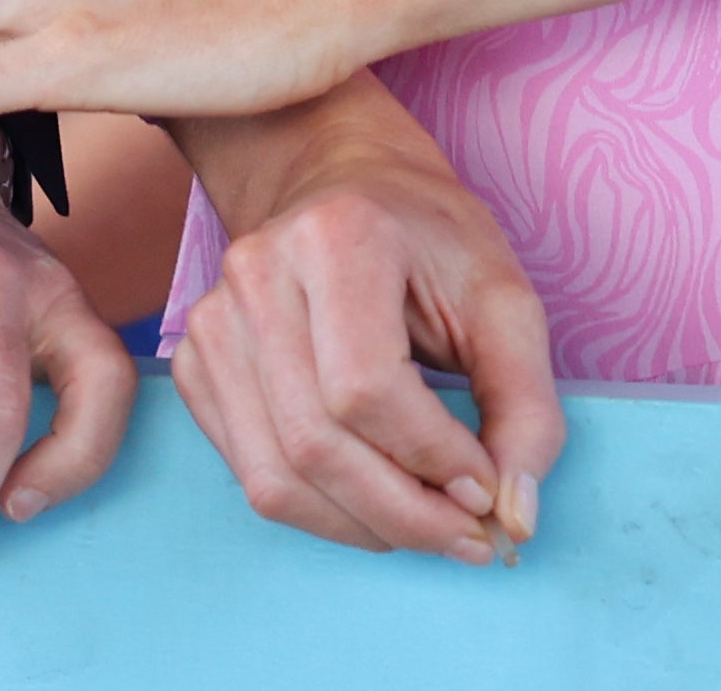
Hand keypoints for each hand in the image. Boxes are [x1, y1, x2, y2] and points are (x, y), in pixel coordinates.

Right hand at [169, 75, 557, 560]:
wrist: (342, 183)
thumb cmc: (430, 241)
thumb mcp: (506, 302)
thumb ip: (526, 408)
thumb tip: (515, 517)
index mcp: (337, 237)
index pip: (367, 388)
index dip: (433, 459)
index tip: (489, 491)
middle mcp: (257, 272)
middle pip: (315, 444)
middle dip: (404, 516)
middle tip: (470, 538)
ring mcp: (211, 318)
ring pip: (275, 477)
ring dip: (363, 528)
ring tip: (427, 526)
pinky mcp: (194, 361)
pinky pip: (250, 474)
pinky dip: (320, 513)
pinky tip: (373, 499)